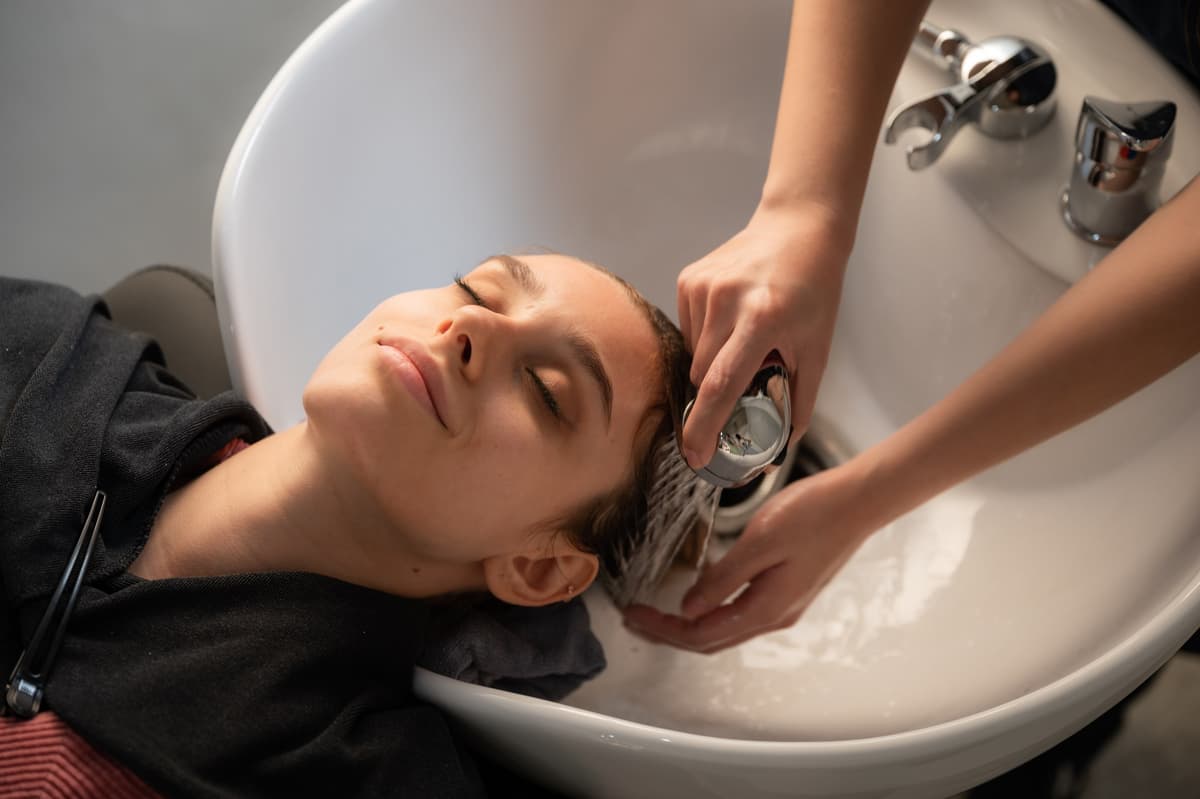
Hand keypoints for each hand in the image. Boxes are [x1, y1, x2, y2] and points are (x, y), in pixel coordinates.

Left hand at [622, 465, 873, 652]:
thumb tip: (689, 608)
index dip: (663, 629)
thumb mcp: (760, 541)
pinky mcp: (788, 591)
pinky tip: (698, 598)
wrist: (857, 502)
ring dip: (688, 626)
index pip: (701, 633)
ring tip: (657, 614)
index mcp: (766, 609)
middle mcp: (775, 616)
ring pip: (725, 630)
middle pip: (711, 640)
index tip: (633, 613)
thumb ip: (723, 578)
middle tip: (634, 618)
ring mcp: (784, 606)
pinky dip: (710, 613)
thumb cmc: (812, 514)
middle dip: (669, 634)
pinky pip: (740, 615)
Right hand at [676, 202, 849, 467]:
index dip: (704, 427)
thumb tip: (782, 445)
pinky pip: (687, 329)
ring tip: (743, 339)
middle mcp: (726, 301)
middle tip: (744, 381)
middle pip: (703, 375)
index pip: (721, 385)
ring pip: (692, 354)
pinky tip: (730, 319)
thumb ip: (799, 399)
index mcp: (762, 320)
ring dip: (712, 361)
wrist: (798, 228)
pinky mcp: (689, 279)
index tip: (695, 456)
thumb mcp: (818, 347)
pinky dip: (705, 336)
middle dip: (718, 391)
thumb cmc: (813, 290)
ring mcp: (702, 287)